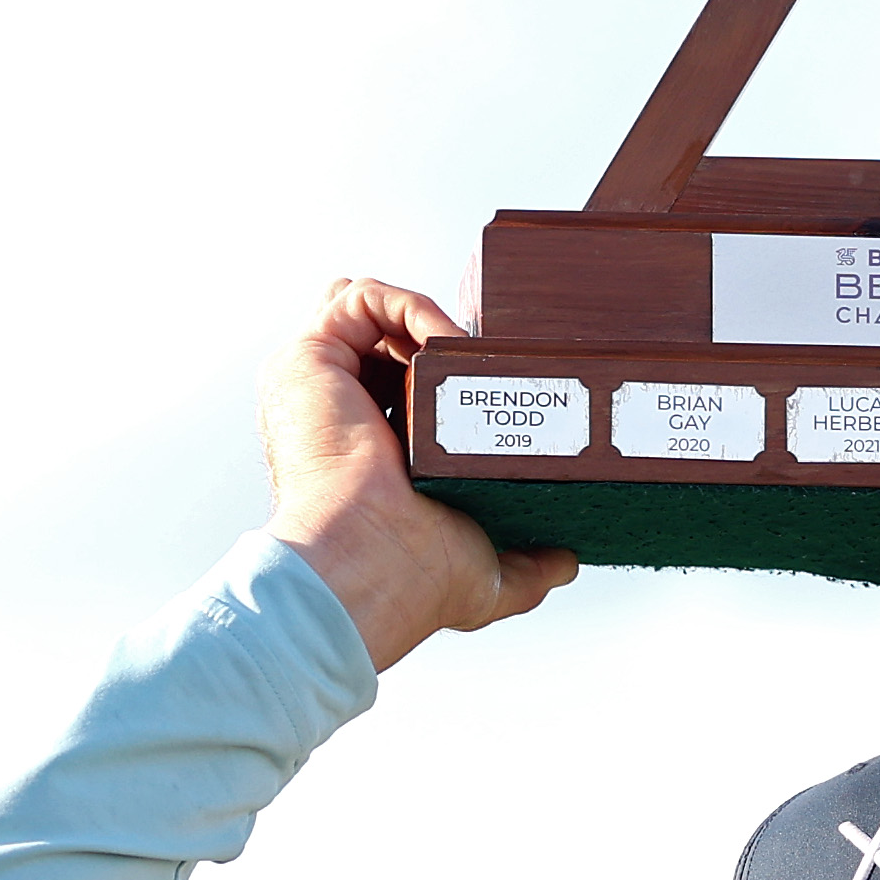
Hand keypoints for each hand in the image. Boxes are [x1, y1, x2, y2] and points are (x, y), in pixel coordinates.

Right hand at [263, 277, 576, 670]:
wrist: (371, 566)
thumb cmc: (415, 581)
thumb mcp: (487, 576)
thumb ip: (530, 567)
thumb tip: (568, 560)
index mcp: (370, 455)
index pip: (398, 388)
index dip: (445, 374)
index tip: (492, 379)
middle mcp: (339, 414)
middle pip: (379, 339)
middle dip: (433, 333)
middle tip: (487, 351)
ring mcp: (321, 383)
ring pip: (371, 313)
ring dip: (429, 319)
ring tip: (474, 350)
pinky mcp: (312, 356)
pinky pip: (362, 299)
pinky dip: (411, 307)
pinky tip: (450, 343)